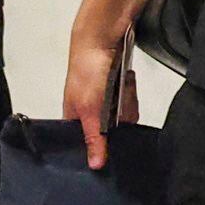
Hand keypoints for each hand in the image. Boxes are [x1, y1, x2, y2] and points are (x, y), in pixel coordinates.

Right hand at [63, 21, 131, 169]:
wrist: (101, 39)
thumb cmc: (86, 73)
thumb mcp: (89, 110)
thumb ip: (94, 138)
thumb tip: (95, 166)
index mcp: (74, 120)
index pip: (88, 145)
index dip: (102, 148)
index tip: (113, 147)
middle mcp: (90, 114)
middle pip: (113, 133)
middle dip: (120, 117)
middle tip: (117, 104)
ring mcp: (105, 102)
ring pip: (125, 118)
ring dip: (127, 102)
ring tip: (121, 86)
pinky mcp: (117, 91)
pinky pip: (130, 102)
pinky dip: (130, 91)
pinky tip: (126, 80)